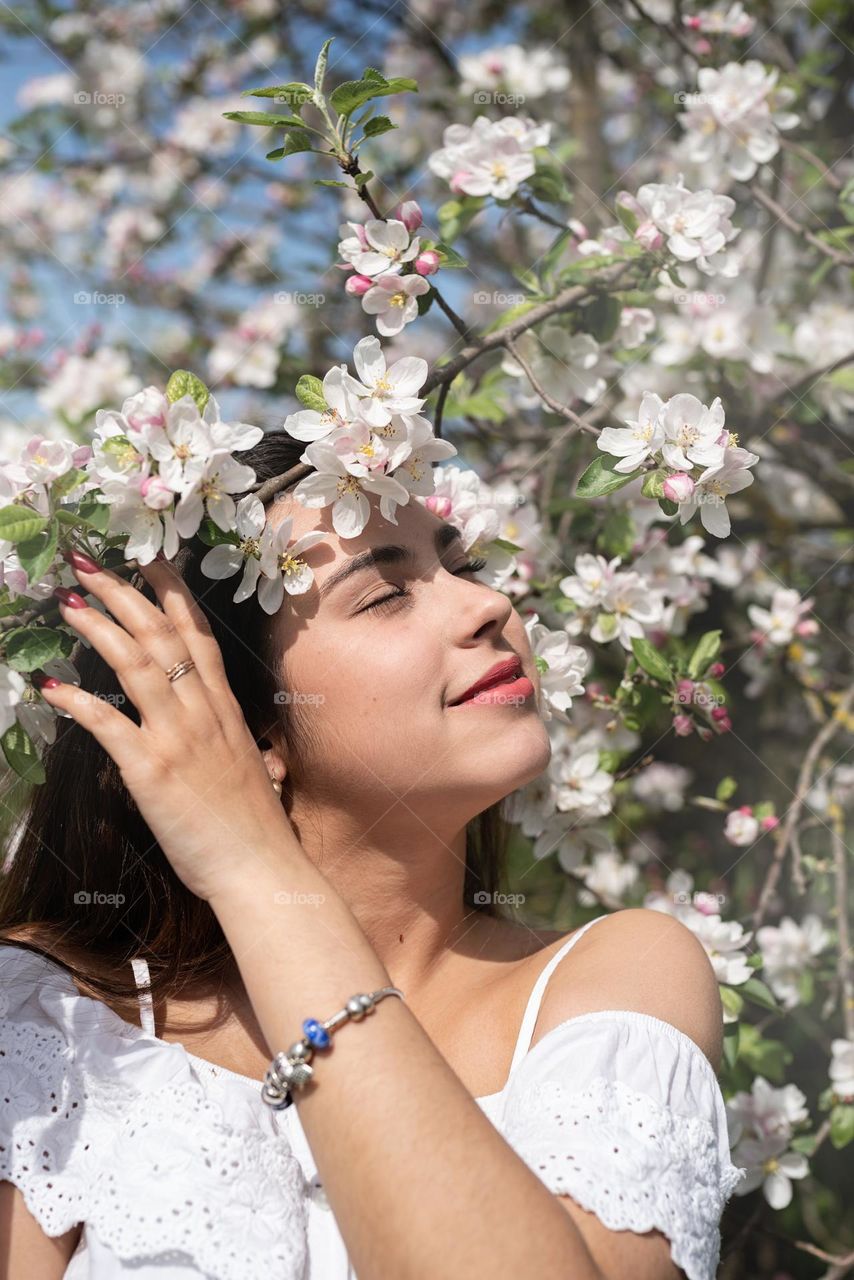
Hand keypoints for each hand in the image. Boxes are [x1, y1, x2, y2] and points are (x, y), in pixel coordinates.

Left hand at [36, 553, 301, 903]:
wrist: (262, 868)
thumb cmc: (256, 828)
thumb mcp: (252, 770)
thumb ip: (236, 745)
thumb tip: (236, 741)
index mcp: (225, 709)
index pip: (197, 636)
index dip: (172, 594)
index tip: (151, 560)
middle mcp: (203, 712)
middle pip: (161, 636)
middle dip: (124, 594)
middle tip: (89, 565)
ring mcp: (179, 737)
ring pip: (137, 664)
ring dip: (99, 629)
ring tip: (68, 603)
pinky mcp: (152, 769)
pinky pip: (108, 724)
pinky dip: (77, 701)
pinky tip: (50, 687)